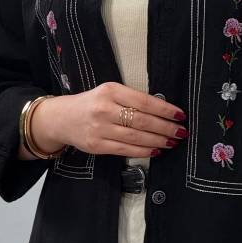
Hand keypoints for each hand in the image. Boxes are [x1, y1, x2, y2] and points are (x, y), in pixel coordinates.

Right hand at [25, 83, 187, 158]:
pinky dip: (143, 151)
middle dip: (165, 128)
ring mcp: (99, 128)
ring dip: (158, 141)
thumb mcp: (108, 92)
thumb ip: (131, 99)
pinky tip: (155, 150)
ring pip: (136, 137)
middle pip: (142, 121)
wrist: (60, 118)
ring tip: (172, 142)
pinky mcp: (96, 145)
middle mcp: (104, 109)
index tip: (180, 115)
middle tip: (181, 132)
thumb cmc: (91, 104)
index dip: (165, 109)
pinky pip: (125, 150)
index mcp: (110, 91)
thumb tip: (163, 111)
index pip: (144, 101)